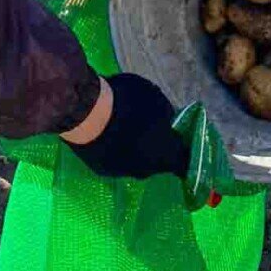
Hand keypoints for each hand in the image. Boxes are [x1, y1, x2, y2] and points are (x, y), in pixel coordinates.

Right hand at [62, 74, 187, 179]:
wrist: (86, 114)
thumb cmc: (127, 102)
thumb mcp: (155, 97)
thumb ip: (165, 113)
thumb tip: (166, 121)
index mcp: (165, 155)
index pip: (184, 162)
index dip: (184, 154)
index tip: (182, 145)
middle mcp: (146, 171)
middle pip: (157, 161)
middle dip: (155, 147)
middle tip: (150, 127)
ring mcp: (121, 172)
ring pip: (134, 161)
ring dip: (133, 148)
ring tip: (125, 126)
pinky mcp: (100, 169)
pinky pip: (114, 158)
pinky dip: (114, 148)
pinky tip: (107, 130)